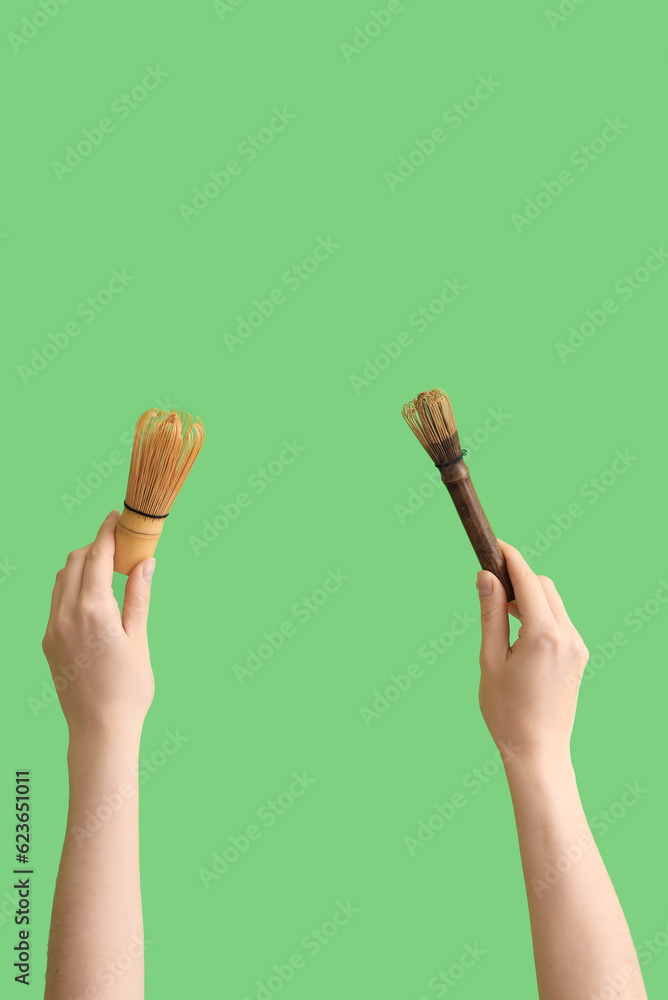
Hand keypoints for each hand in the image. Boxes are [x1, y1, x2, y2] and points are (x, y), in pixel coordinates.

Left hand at [41, 510, 154, 742]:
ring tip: (107, 572)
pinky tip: (95, 601)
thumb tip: (145, 561)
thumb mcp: (139, 638)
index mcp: (93, 610)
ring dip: (81, 567)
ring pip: (60, 580)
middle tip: (118, 547)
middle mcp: (66, 615)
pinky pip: (56, 603)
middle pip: (73, 562)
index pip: (95, 556)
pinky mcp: (49, 643)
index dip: (105, 532)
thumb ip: (138, 596)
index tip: (115, 517)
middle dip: (93, 547)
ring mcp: (53, 629)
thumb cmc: (128, 689)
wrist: (100, 730)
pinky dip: (72, 589)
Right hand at [476, 539, 588, 766]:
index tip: (495, 545)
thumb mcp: (490, 659)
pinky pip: (560, 622)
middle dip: (519, 578)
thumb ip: (491, 614)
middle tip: (490, 584)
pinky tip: (518, 632)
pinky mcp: (579, 657)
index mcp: (543, 635)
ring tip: (501, 613)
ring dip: (529, 597)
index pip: (529, 579)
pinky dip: (540, 615)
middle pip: (544, 586)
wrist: (538, 751)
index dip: (511, 558)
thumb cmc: (507, 711)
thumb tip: (486, 577)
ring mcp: (577, 647)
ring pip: (553, 603)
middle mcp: (567, 636)